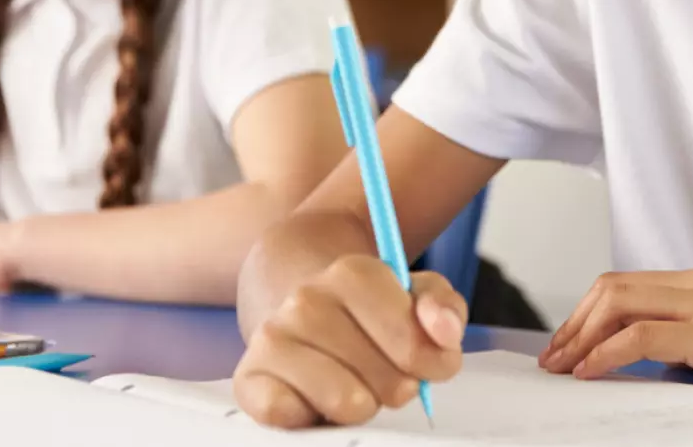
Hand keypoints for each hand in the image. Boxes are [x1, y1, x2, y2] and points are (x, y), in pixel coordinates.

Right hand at [235, 255, 466, 428]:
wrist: (302, 312)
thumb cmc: (369, 315)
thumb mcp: (417, 299)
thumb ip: (443, 310)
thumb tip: (442, 332)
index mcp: (352, 274)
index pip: (410, 338)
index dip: (428, 360)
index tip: (428, 365)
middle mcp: (306, 300)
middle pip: (382, 377)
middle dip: (394, 387)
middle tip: (382, 376)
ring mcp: (272, 338)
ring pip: (344, 401)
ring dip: (359, 406)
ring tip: (353, 389)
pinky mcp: (248, 378)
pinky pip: (284, 414)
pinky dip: (307, 418)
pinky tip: (313, 401)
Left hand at [540, 263, 692, 399]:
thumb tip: (663, 367)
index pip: (632, 284)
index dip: (591, 313)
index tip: (570, 344)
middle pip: (612, 286)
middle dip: (573, 322)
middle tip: (553, 358)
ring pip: (618, 303)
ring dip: (580, 336)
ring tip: (561, 368)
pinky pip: (641, 338)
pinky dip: (606, 354)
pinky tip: (590, 373)